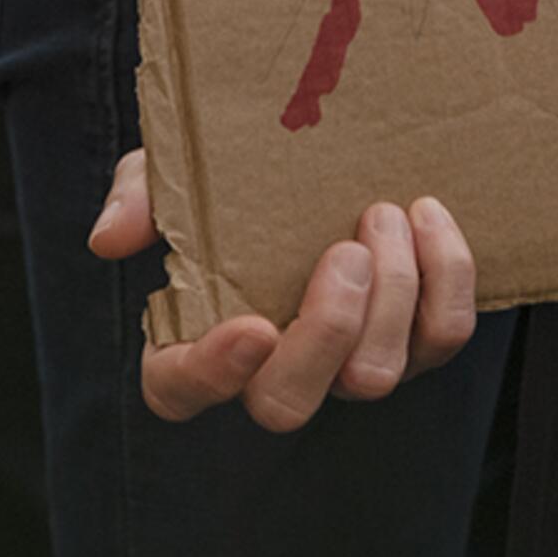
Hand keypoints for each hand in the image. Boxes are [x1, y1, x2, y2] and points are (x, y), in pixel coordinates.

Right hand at [90, 147, 476, 429]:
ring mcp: (348, 360)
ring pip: (374, 376)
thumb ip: (141, 196)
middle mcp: (274, 367)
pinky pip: (441, 335)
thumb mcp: (174, 170)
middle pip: (288, 405)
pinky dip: (445, 276)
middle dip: (325, 333)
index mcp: (197, 336)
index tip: (250, 327)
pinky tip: (427, 213)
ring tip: (383, 211)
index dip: (211, 374)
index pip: (182, 390)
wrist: (326, 151)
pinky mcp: (416, 336)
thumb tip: (111, 238)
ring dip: (391, 294)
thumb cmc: (234, 175)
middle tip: (347, 249)